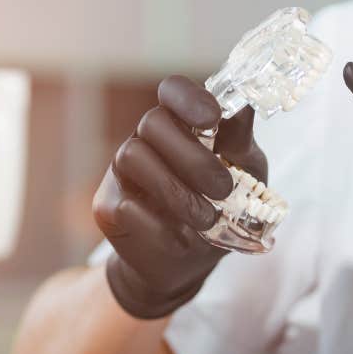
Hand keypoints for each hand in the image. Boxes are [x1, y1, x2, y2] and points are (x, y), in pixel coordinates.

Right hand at [95, 76, 267, 318]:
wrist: (189, 263)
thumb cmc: (220, 207)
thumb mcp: (245, 175)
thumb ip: (240, 144)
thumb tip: (244, 109)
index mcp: (180, 125)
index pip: (172, 90)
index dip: (188, 98)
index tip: (212, 119)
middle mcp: (145, 140)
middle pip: (151, 122)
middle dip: (193, 157)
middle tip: (223, 189)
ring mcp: (121, 172)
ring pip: (133, 157)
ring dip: (177, 193)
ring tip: (207, 219)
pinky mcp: (107, 207)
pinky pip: (126, 206)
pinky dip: (161, 227)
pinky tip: (183, 240)